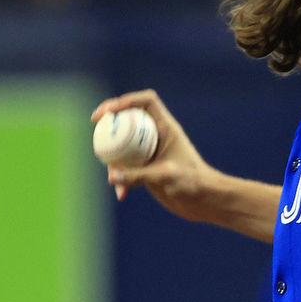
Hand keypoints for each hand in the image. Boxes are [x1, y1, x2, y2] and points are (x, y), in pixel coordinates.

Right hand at [90, 89, 219, 221]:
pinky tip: (122, 195)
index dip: (127, 100)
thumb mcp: (165, 176)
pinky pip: (125, 167)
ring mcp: (150, 152)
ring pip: (123, 144)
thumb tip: (112, 176)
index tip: (109, 111)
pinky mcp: (146, 168)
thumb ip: (138, 175)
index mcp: (166, 128)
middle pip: (129, 118)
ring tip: (113, 178)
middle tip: (96, 124)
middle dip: (111, 121)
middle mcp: (156, 136)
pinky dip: (120, 179)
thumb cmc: (193, 183)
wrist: (204, 201)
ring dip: (112, 157)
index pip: (147, 102)